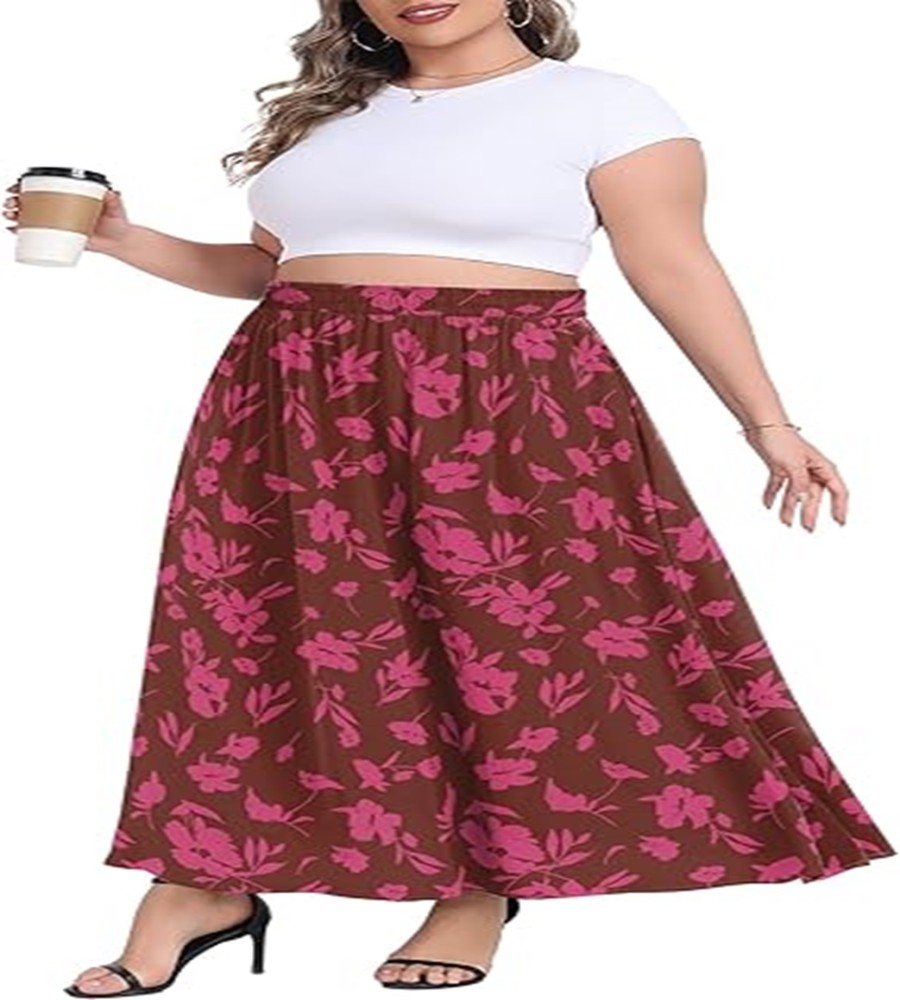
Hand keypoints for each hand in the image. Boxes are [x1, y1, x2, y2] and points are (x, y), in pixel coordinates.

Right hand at [4, 178, 134, 253]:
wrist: (120, 241)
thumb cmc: (117, 221)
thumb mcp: (115, 207)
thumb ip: (114, 199)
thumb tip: (111, 192)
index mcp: (69, 194)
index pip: (42, 185)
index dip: (24, 184)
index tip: (16, 186)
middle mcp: (61, 206)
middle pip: (31, 200)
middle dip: (16, 200)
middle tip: (12, 205)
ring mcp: (59, 222)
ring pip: (31, 216)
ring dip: (16, 214)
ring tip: (11, 217)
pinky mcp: (61, 236)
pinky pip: (38, 233)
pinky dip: (24, 231)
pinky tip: (14, 230)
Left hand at [741, 426, 847, 529]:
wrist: (762, 425)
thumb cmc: (782, 439)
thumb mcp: (794, 466)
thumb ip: (799, 487)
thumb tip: (801, 503)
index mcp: (822, 467)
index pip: (837, 490)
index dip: (839, 507)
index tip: (839, 522)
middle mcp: (810, 469)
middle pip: (814, 495)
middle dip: (810, 512)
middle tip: (808, 528)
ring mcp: (795, 468)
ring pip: (795, 493)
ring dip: (789, 507)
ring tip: (785, 522)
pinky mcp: (779, 466)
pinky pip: (778, 485)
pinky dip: (773, 495)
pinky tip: (768, 505)